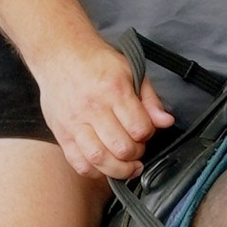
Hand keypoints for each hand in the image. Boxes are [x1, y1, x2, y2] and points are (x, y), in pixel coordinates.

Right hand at [34, 37, 172, 181]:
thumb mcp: (130, 70)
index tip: (145, 131)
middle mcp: (93, 108)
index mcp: (113, 90)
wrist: (60, 54)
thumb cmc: (96, 62)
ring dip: (118, 169)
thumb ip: (150, 99)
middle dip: (135, 154)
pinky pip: (78, 163)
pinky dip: (94, 171)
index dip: (148, 134)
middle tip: (136, 148)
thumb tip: (166, 121)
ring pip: (99, 159)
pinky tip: (104, 165)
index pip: (139, 128)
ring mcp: (74, 123)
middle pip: (121, 148)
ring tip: (125, 165)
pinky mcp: (62, 133)